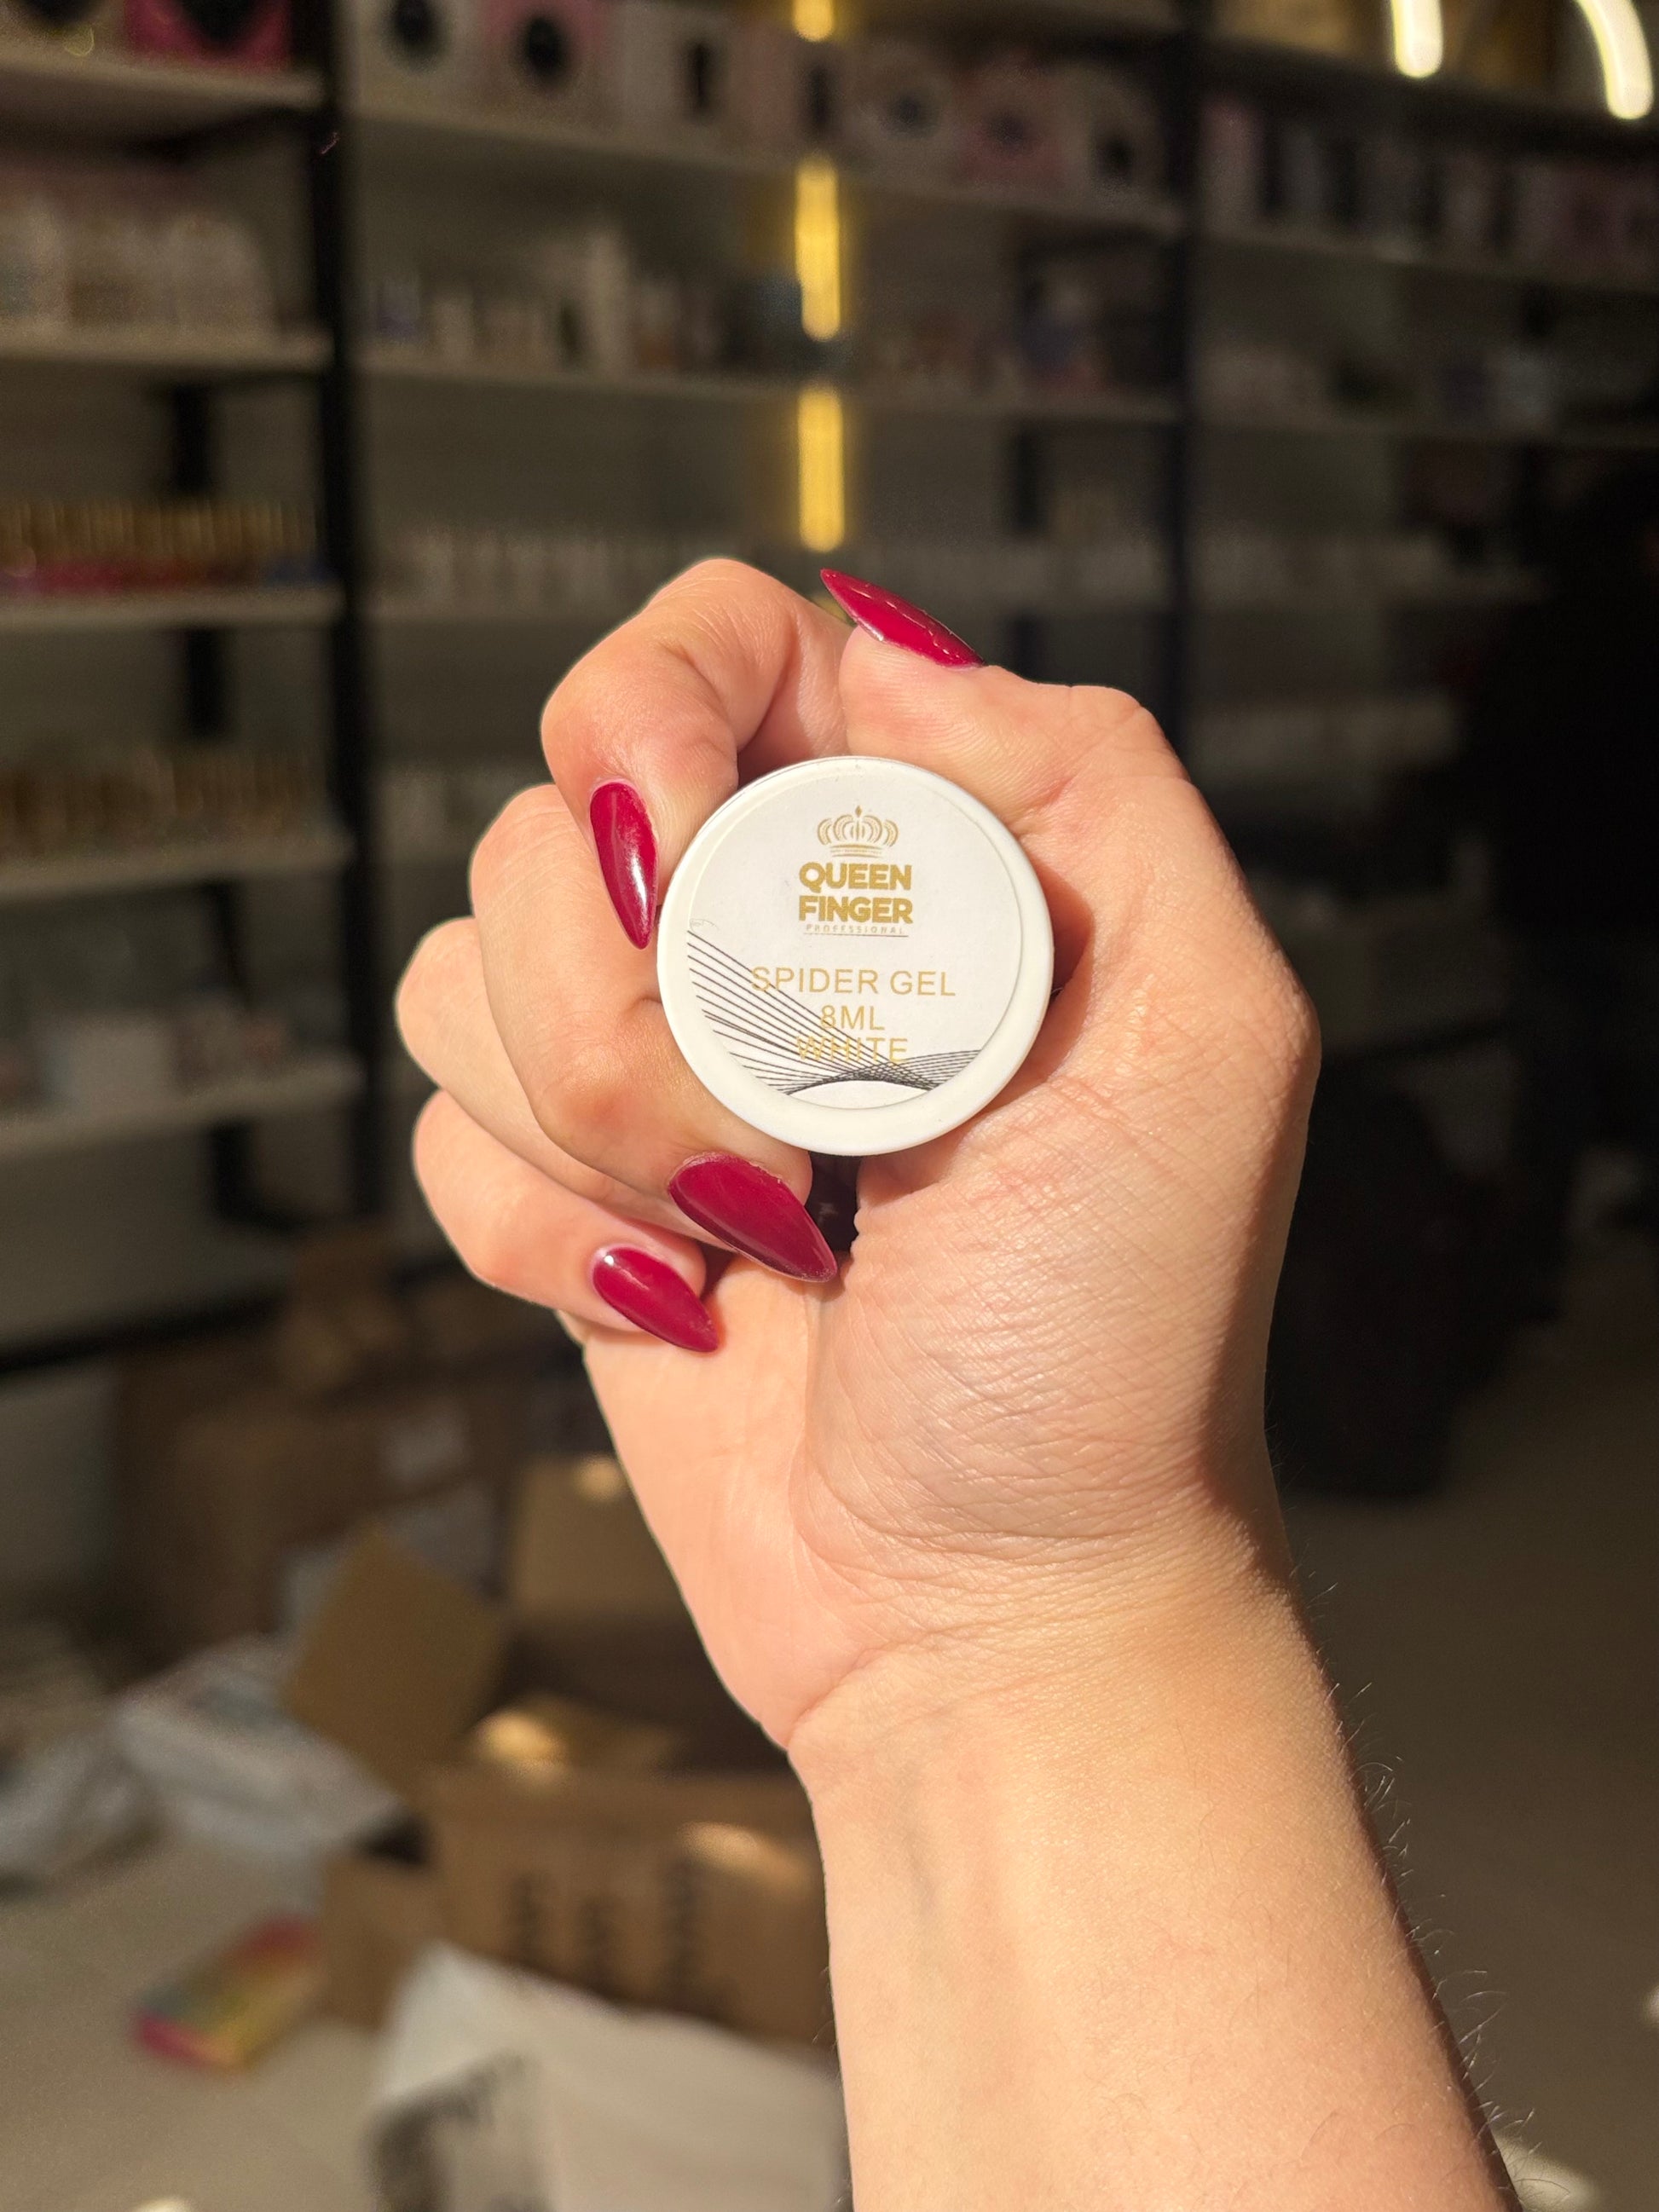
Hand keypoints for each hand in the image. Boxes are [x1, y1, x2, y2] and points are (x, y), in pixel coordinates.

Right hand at [396, 561, 1318, 1751]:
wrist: (989, 1600)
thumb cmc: (1116, 1345)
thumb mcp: (1206, 1039)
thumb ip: (1095, 786)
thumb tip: (880, 662)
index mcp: (918, 851)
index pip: (716, 644)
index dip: (656, 721)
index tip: (687, 873)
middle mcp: (766, 929)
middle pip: (549, 817)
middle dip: (638, 1009)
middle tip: (791, 1147)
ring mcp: (653, 1061)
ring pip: (467, 969)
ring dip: (602, 1135)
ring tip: (766, 1242)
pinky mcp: (563, 1189)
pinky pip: (443, 1132)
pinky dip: (548, 1237)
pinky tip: (688, 1308)